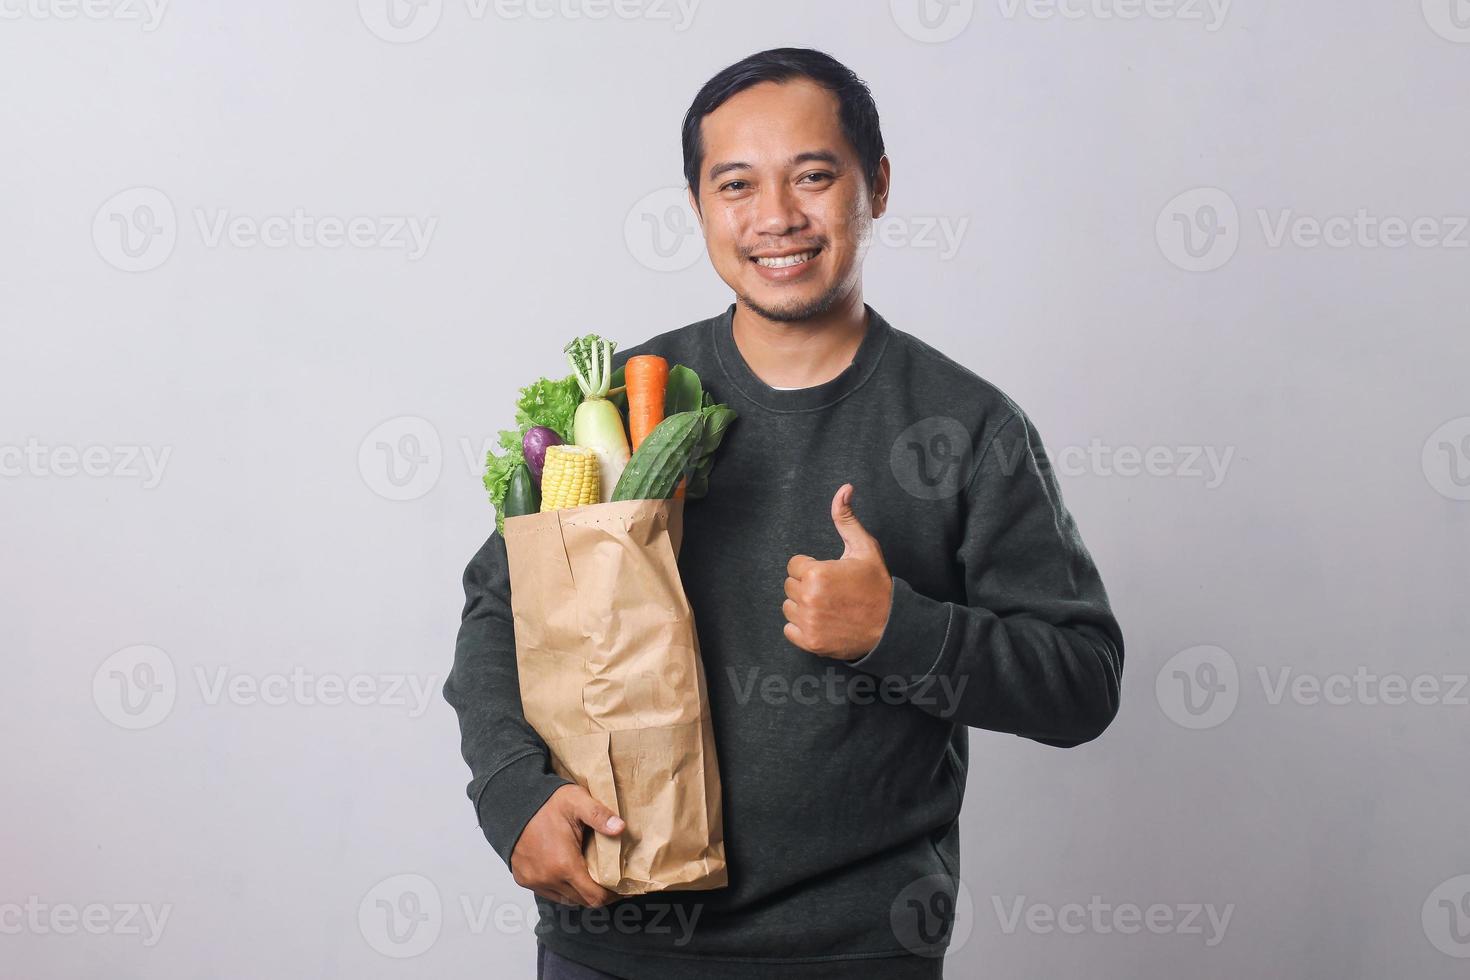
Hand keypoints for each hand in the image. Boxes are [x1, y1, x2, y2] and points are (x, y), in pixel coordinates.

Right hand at [510, 784, 622, 907]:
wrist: (513, 803)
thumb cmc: (546, 803)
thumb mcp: (577, 802)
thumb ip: (600, 815)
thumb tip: (620, 828)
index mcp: (564, 865)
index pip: (595, 897)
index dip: (612, 896)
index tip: (622, 889)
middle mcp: (548, 879)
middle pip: (582, 900)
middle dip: (598, 893)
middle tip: (609, 879)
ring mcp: (534, 880)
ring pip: (565, 898)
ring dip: (579, 891)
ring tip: (589, 875)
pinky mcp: (523, 879)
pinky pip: (549, 892)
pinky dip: (561, 887)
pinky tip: (568, 872)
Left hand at [782, 483, 893, 660]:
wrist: (891, 626)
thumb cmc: (877, 585)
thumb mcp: (864, 548)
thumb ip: (846, 519)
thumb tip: (844, 489)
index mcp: (817, 572)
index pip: (794, 565)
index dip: (812, 567)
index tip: (830, 574)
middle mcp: (808, 597)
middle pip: (789, 586)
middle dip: (807, 586)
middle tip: (831, 591)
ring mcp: (808, 622)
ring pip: (789, 607)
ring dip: (803, 606)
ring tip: (828, 606)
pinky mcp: (810, 642)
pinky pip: (789, 630)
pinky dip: (802, 627)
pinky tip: (822, 621)